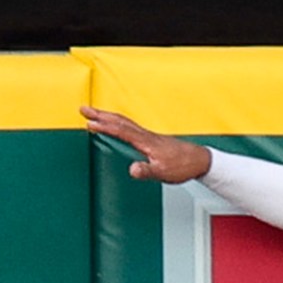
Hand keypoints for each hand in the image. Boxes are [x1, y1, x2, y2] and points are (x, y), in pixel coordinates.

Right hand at [81, 107, 213, 182]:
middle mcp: (145, 135)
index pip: (121, 130)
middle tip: (83, 109)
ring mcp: (148, 136)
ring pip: (123, 122)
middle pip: (119, 121)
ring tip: (93, 114)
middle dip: (100, 114)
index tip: (89, 122)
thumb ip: (147, 171)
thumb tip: (132, 170)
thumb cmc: (183, 166)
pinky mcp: (151, 139)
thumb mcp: (163, 173)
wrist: (199, 160)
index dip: (104, 126)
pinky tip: (115, 126)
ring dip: (107, 117)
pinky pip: (129, 127)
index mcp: (145, 141)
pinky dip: (117, 123)